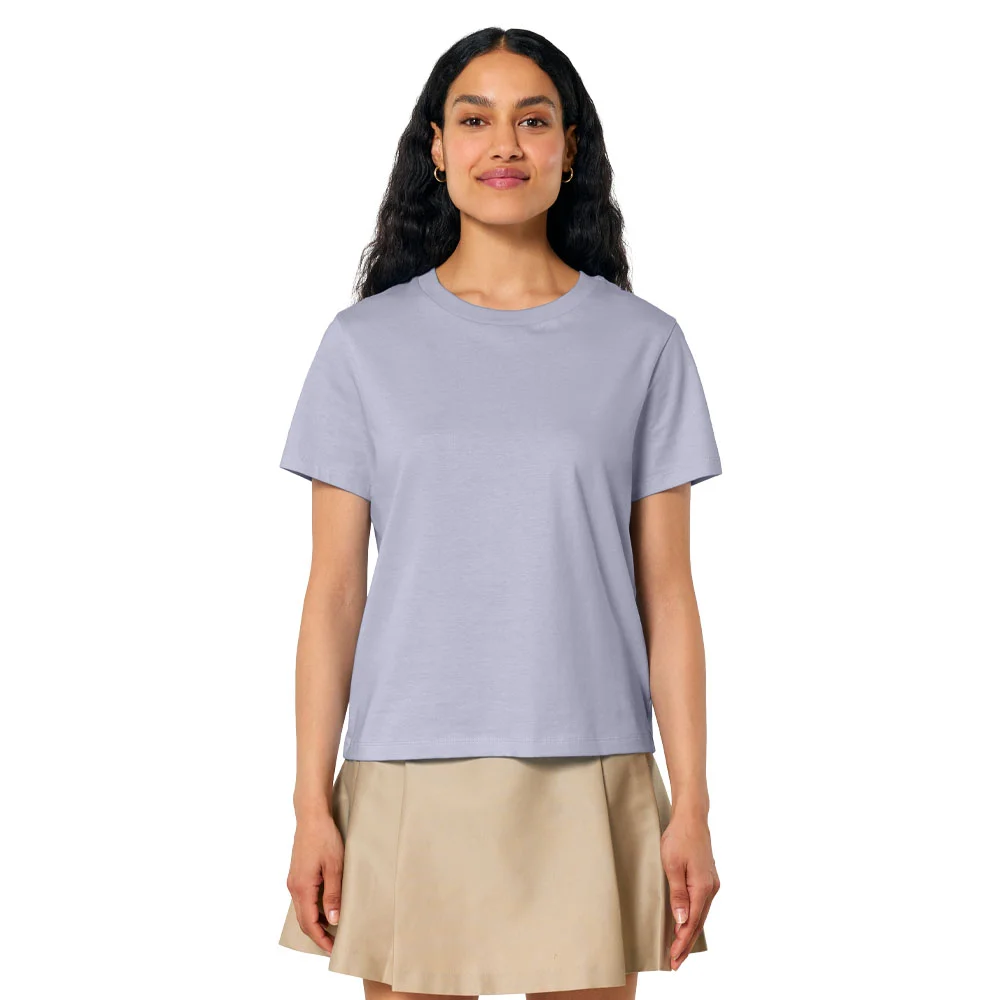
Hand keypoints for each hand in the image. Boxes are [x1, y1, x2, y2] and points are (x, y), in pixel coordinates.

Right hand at [285, 812, 344, 953]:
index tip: (333, 949)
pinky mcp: (297, 874)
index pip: (309, 923)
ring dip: (315, 922)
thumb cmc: (325, 838)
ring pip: (302, 910)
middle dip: (317, 934)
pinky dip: (313, 909)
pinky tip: (326, 907)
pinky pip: (303, 899)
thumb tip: (333, 920)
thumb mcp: (335, 867)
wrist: (311, 816)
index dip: (321, 939)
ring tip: (332, 928)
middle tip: (334, 944)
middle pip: (303, 920)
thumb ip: (333, 895)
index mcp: (302, 888)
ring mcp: (294, 880)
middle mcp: (294, 887)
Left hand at [660, 812, 719, 969]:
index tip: (673, 959)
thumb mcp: (672, 865)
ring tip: (679, 951)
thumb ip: (677, 893)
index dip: (682, 943)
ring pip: (701, 915)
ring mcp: (711, 884)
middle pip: (698, 923)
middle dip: (686, 945)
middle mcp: (711, 888)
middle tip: (675, 964)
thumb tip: (682, 920)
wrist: (692, 818)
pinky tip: (688, 926)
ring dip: (691, 933)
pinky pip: (702, 905)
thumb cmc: (679, 838)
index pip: (691, 923)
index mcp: (702, 887)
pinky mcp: (709, 879)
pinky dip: (695, 919)